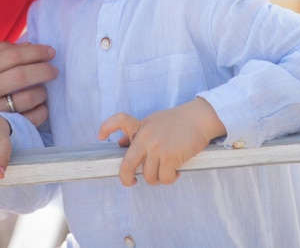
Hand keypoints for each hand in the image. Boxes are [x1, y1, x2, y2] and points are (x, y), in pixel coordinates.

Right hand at [0, 42, 56, 133]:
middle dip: (44, 70)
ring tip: (44, 90)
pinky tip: (41, 107)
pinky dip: (40, 112)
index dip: (36, 52)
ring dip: (42, 92)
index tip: (50, 51)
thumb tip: (30, 44)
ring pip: (26, 99)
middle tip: (54, 70)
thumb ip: (0, 53)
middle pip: (21, 76)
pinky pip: (28, 120)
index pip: (12, 56)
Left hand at [99, 98, 225, 186]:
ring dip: (156, 178)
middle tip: (131, 182)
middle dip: (126, 178)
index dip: (107, 128)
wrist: (199, 118)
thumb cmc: (177, 121)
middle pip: (127, 165)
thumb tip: (121, 144)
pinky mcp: (170, 156)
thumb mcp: (154, 123)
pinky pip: (164, 178)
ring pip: (148, 176)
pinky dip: (170, 179)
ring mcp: (157, 147)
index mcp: (141, 126)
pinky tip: (175, 172)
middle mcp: (146, 137)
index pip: (119, 121)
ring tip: (165, 171)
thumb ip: (138, 133)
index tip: (100, 136)